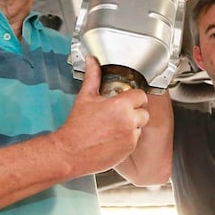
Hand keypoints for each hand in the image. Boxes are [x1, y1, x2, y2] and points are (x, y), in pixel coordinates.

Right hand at [54, 56, 150, 175]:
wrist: (70, 152)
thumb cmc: (76, 127)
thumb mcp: (86, 97)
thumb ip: (92, 77)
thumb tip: (91, 61)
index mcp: (120, 105)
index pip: (141, 95)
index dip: (134, 96)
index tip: (126, 99)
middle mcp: (129, 121)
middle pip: (144, 112)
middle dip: (134, 112)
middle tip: (118, 113)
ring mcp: (130, 137)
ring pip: (140, 127)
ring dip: (131, 125)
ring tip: (113, 126)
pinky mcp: (129, 150)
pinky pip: (134, 140)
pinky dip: (127, 138)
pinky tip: (112, 137)